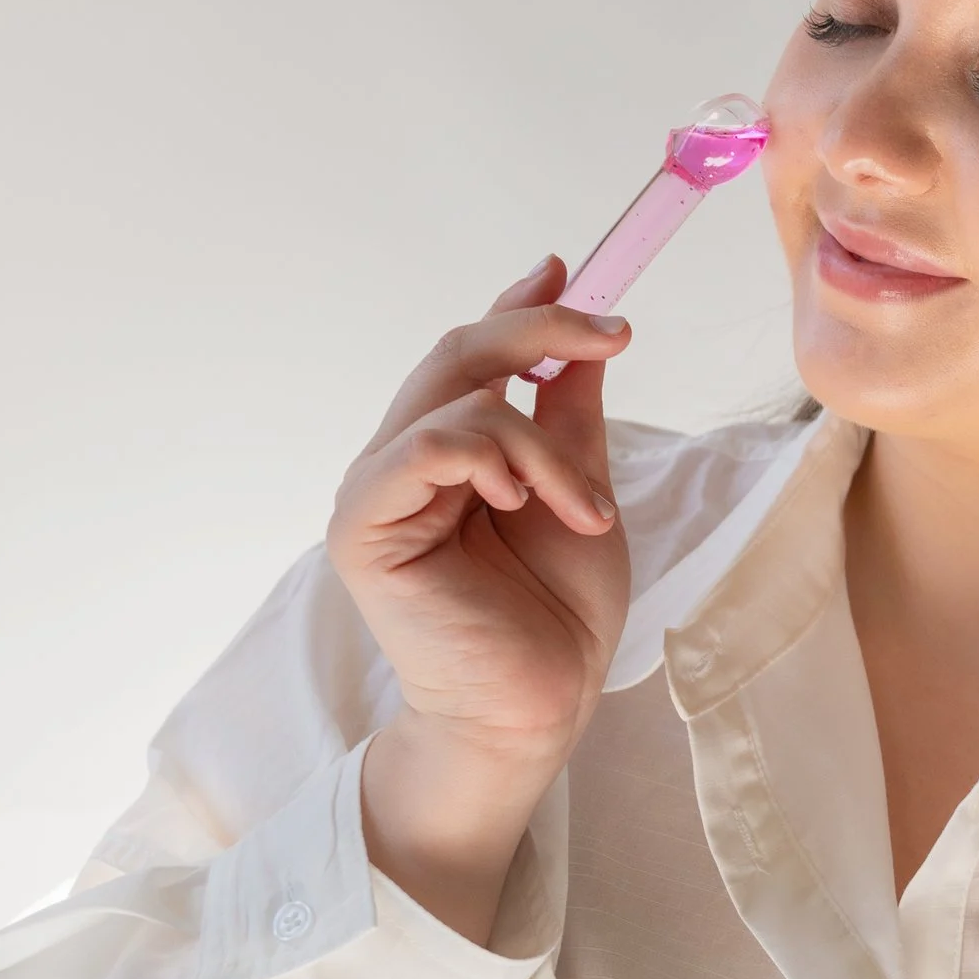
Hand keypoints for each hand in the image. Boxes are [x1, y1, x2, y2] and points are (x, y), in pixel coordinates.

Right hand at [328, 262, 631, 941]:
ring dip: (542, 444)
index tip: (571, 269)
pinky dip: (492, 456)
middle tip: (613, 334)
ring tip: (586, 510)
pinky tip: (523, 502)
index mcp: (449, 456)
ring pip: (457, 397)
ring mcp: (378, 491)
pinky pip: (428, 444)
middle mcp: (403, 463)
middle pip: (456, 355)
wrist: (535, 709)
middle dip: (540, 330)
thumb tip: (580, 337)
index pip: (471, 358)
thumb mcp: (580, 491)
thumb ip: (567, 416)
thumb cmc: (555, 618)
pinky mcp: (364, 525)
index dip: (517, 307)